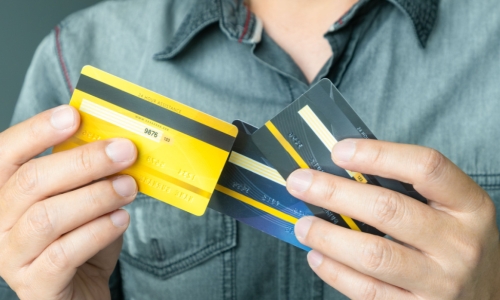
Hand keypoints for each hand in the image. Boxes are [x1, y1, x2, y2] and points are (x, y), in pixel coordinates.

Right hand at [0, 105, 137, 298]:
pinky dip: (98, 231)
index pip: (7, 153)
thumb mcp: (82, 198)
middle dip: (84, 161)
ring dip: (96, 196)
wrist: (81, 289)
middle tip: (125, 151)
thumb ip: (88, 174)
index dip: (36, 130)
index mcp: (6, 192)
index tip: (73, 114)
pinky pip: (64, 253)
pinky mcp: (35, 284)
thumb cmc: (81, 238)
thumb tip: (117, 141)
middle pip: (33, 181)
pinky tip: (122, 219)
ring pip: (47, 217)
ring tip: (130, 187)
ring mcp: (12, 255)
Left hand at [287, 139, 499, 298]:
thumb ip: (408, 190)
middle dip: (334, 193)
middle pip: (389, 209)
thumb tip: (342, 169)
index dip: (378, 154)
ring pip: (373, 254)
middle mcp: (460, 244)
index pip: (425, 167)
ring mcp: (441, 282)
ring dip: (328, 236)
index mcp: (470, 206)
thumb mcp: (451, 212)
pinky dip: (335, 271)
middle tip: (300, 183)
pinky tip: (317, 256)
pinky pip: (367, 291)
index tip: (338, 150)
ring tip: (303, 224)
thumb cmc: (454, 246)